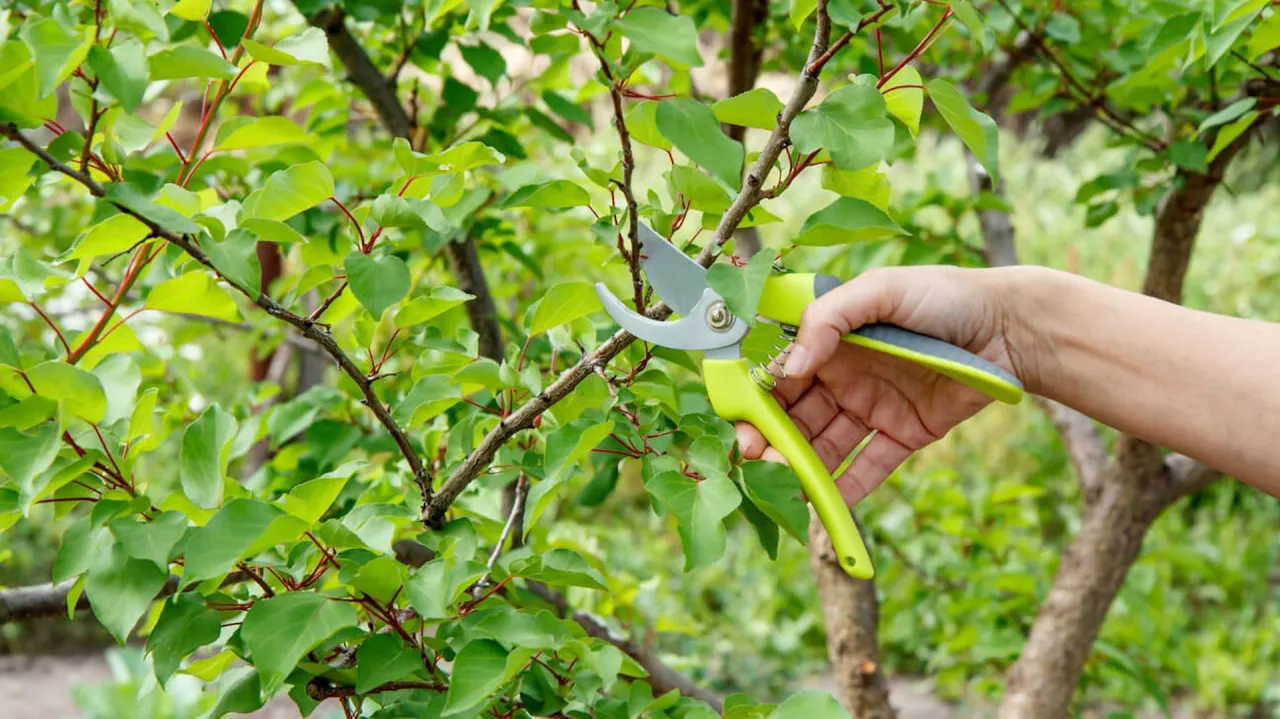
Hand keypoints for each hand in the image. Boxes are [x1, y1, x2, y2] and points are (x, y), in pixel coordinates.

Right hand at [734, 265, 1032, 506]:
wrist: (1011, 326)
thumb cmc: (944, 295)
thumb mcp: (880, 290)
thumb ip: (828, 320)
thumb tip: (789, 366)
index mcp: (831, 341)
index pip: (781, 375)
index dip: (758, 400)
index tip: (742, 424)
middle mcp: (845, 377)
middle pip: (795, 417)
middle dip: (772, 441)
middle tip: (755, 462)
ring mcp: (873, 408)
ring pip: (825, 446)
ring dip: (802, 468)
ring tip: (784, 487)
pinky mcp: (904, 435)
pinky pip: (870, 468)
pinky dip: (846, 489)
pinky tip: (824, 507)